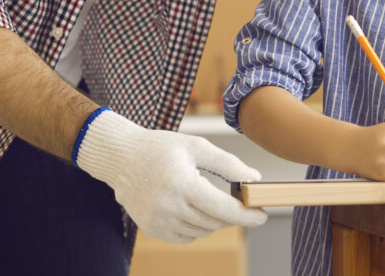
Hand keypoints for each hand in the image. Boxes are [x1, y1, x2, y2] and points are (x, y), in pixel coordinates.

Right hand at [74, 109, 266, 242]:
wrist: (121, 158)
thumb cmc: (161, 148)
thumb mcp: (197, 147)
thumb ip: (228, 164)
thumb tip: (255, 179)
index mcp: (183, 185)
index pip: (224, 209)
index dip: (247, 215)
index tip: (263, 215)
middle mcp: (170, 207)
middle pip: (216, 222)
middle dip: (233, 214)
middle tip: (239, 200)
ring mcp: (159, 222)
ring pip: (203, 231)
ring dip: (215, 219)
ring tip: (212, 198)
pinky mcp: (152, 229)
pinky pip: (186, 237)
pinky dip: (197, 226)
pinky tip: (193, 207)